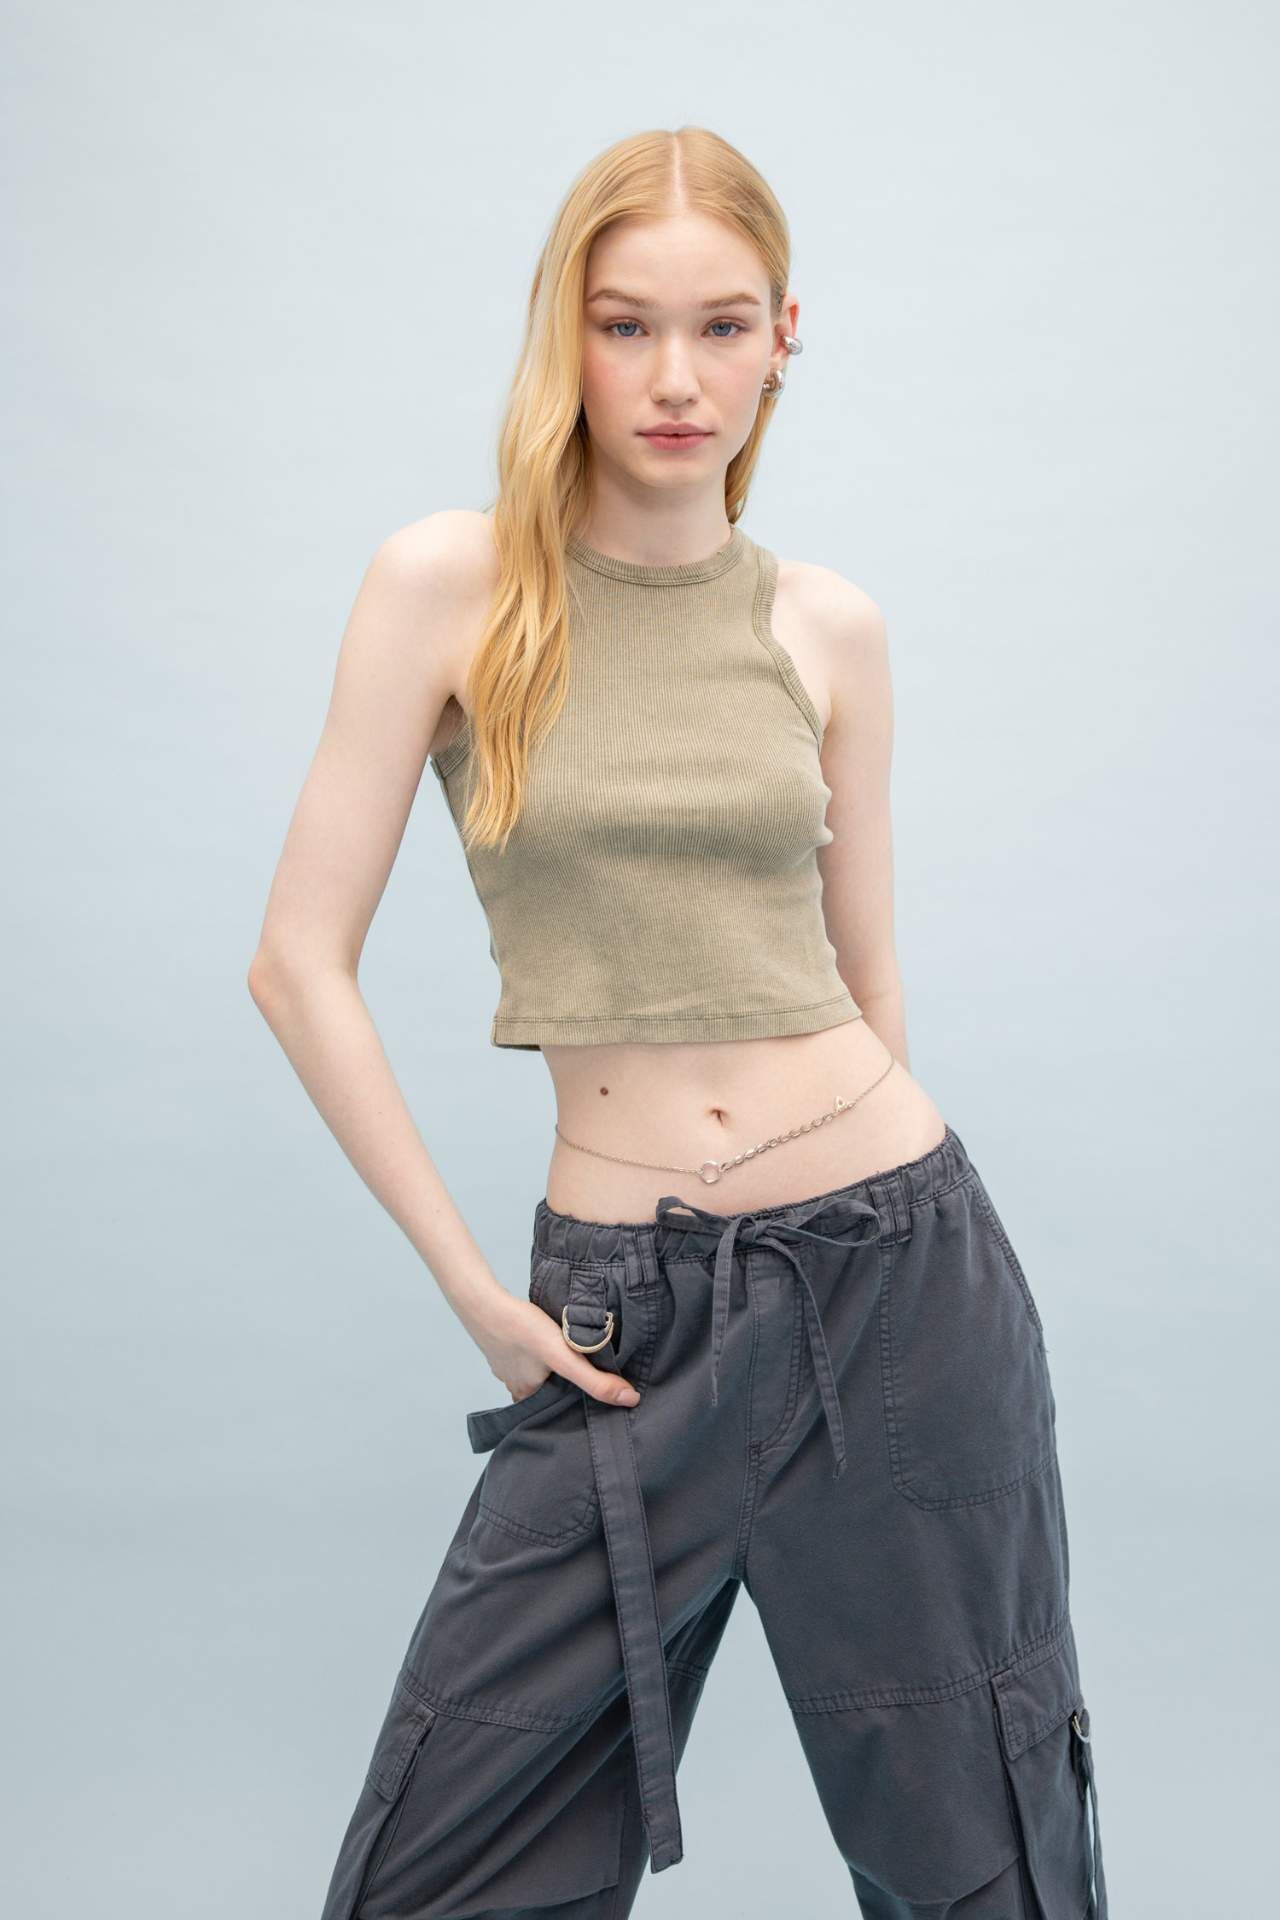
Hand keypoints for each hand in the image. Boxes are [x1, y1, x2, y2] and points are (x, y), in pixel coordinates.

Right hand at [468, 1288, 640, 1408]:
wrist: (482, 1300)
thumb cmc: (522, 1329)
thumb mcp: (564, 1357)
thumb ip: (595, 1380)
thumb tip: (630, 1399)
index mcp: (527, 1396)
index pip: (559, 1406)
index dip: (578, 1399)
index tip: (597, 1391)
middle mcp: (514, 1386)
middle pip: (549, 1387)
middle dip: (566, 1380)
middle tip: (589, 1366)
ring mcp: (505, 1364)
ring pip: (537, 1369)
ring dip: (551, 1361)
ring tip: (571, 1349)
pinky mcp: (502, 1344)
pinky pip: (526, 1352)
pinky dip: (536, 1346)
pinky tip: (545, 1334)